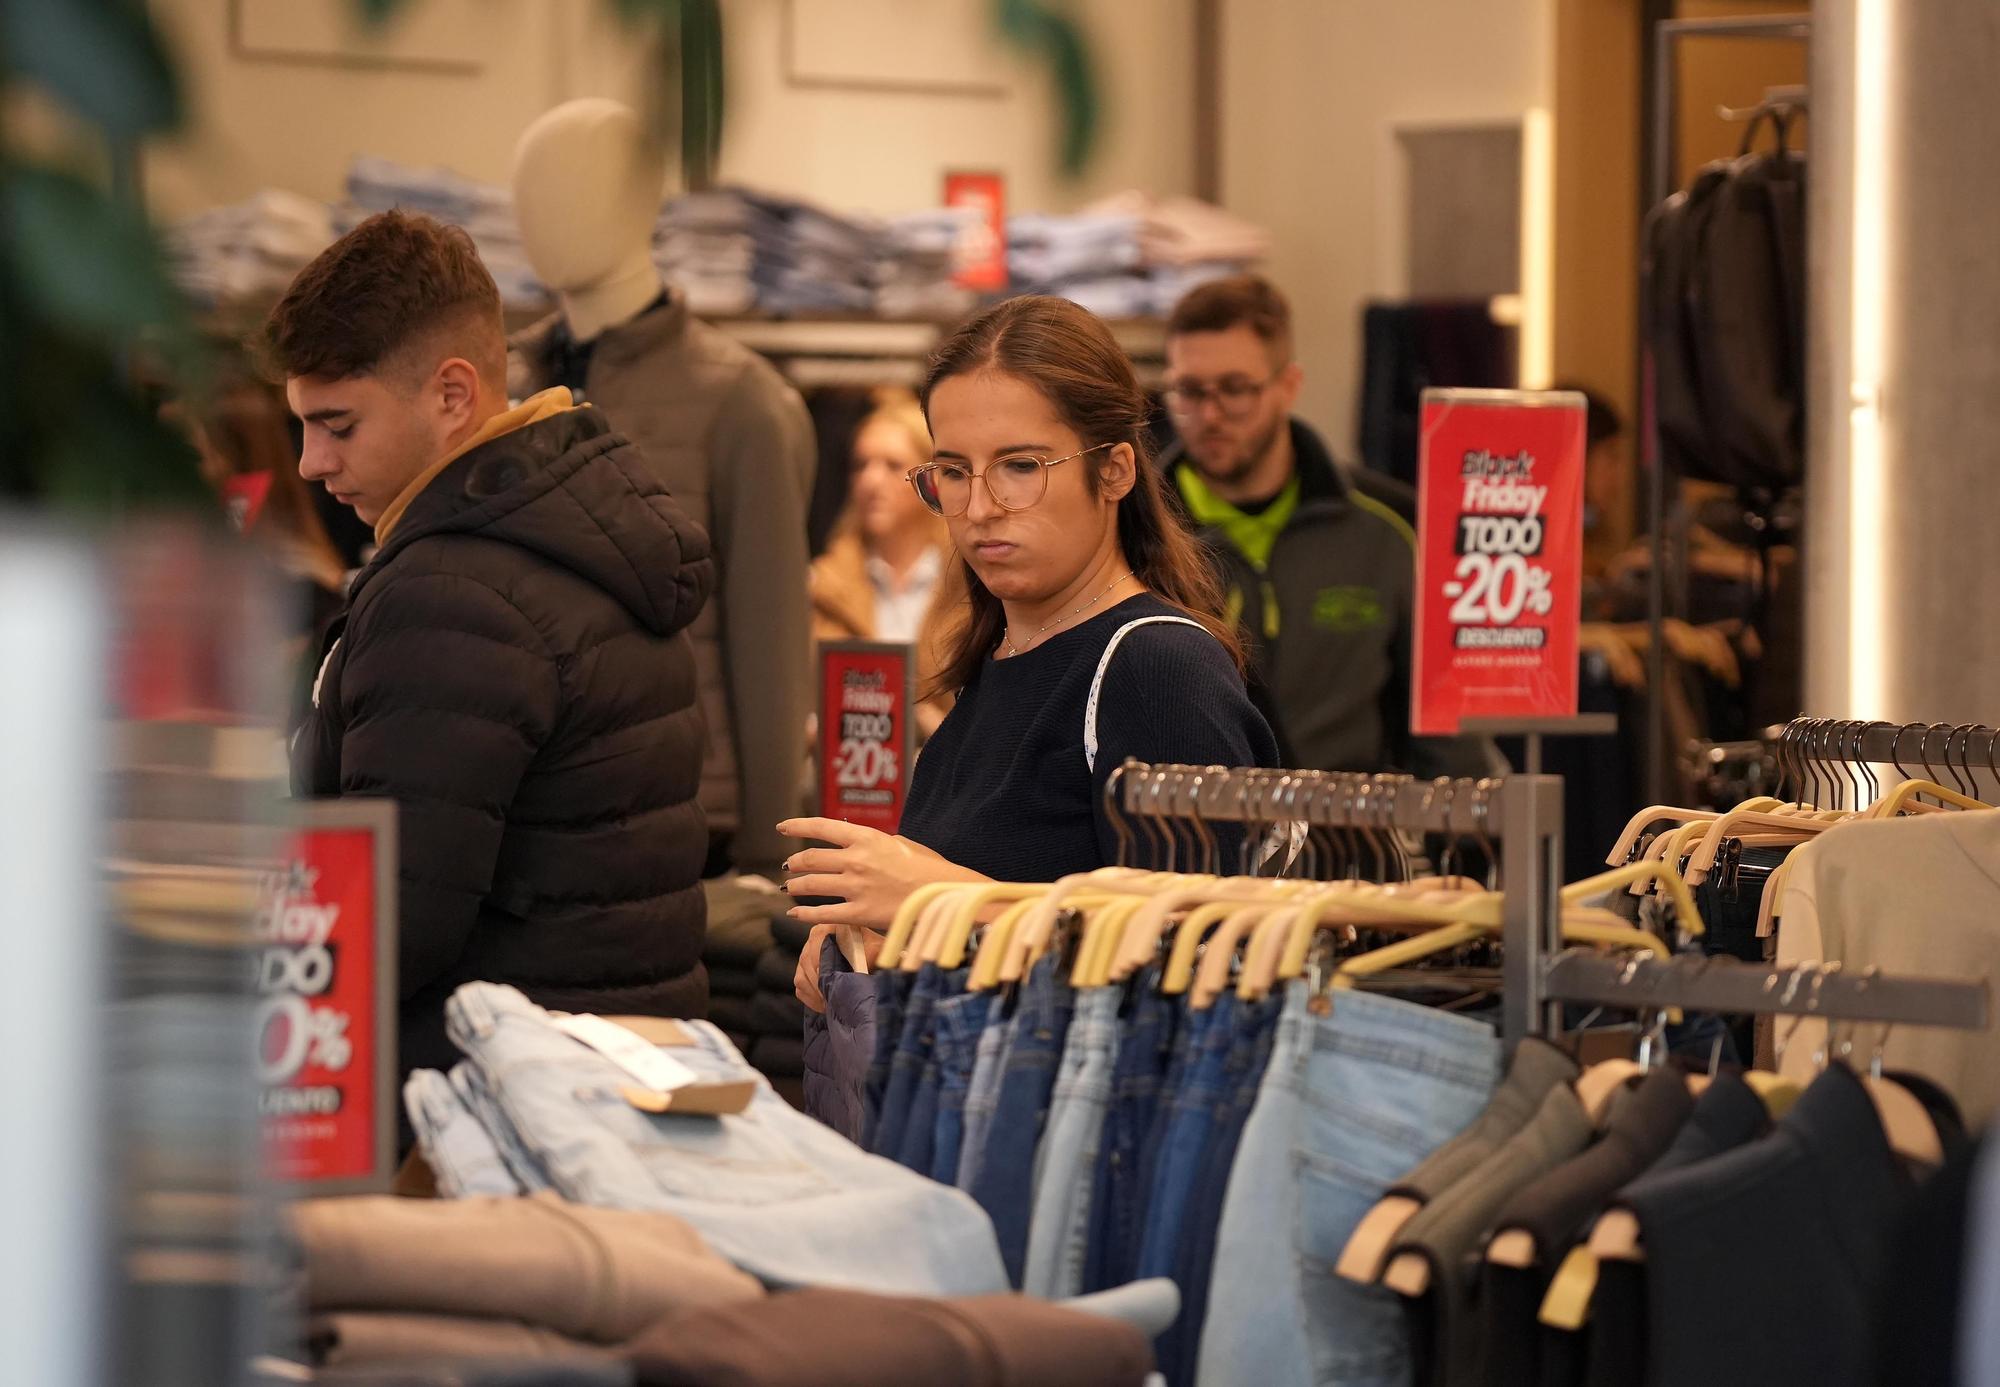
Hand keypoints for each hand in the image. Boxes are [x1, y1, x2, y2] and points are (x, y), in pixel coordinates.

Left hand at [776, 817, 987, 927]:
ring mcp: (856, 887)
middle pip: (811, 859)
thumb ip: (875, 844)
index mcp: (867, 838)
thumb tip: (856, 846)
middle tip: (787, 866)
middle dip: (794, 863)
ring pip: (811, 885)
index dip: (798, 826)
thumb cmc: (928, 869)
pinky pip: (823, 914)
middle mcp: (856, 860)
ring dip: (795, 887)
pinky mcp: (859, 913)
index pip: (822, 827)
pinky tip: (795, 914)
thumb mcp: (902, 844)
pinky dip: (804, 914)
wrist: (943, 896)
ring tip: (788, 888)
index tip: (783, 827)